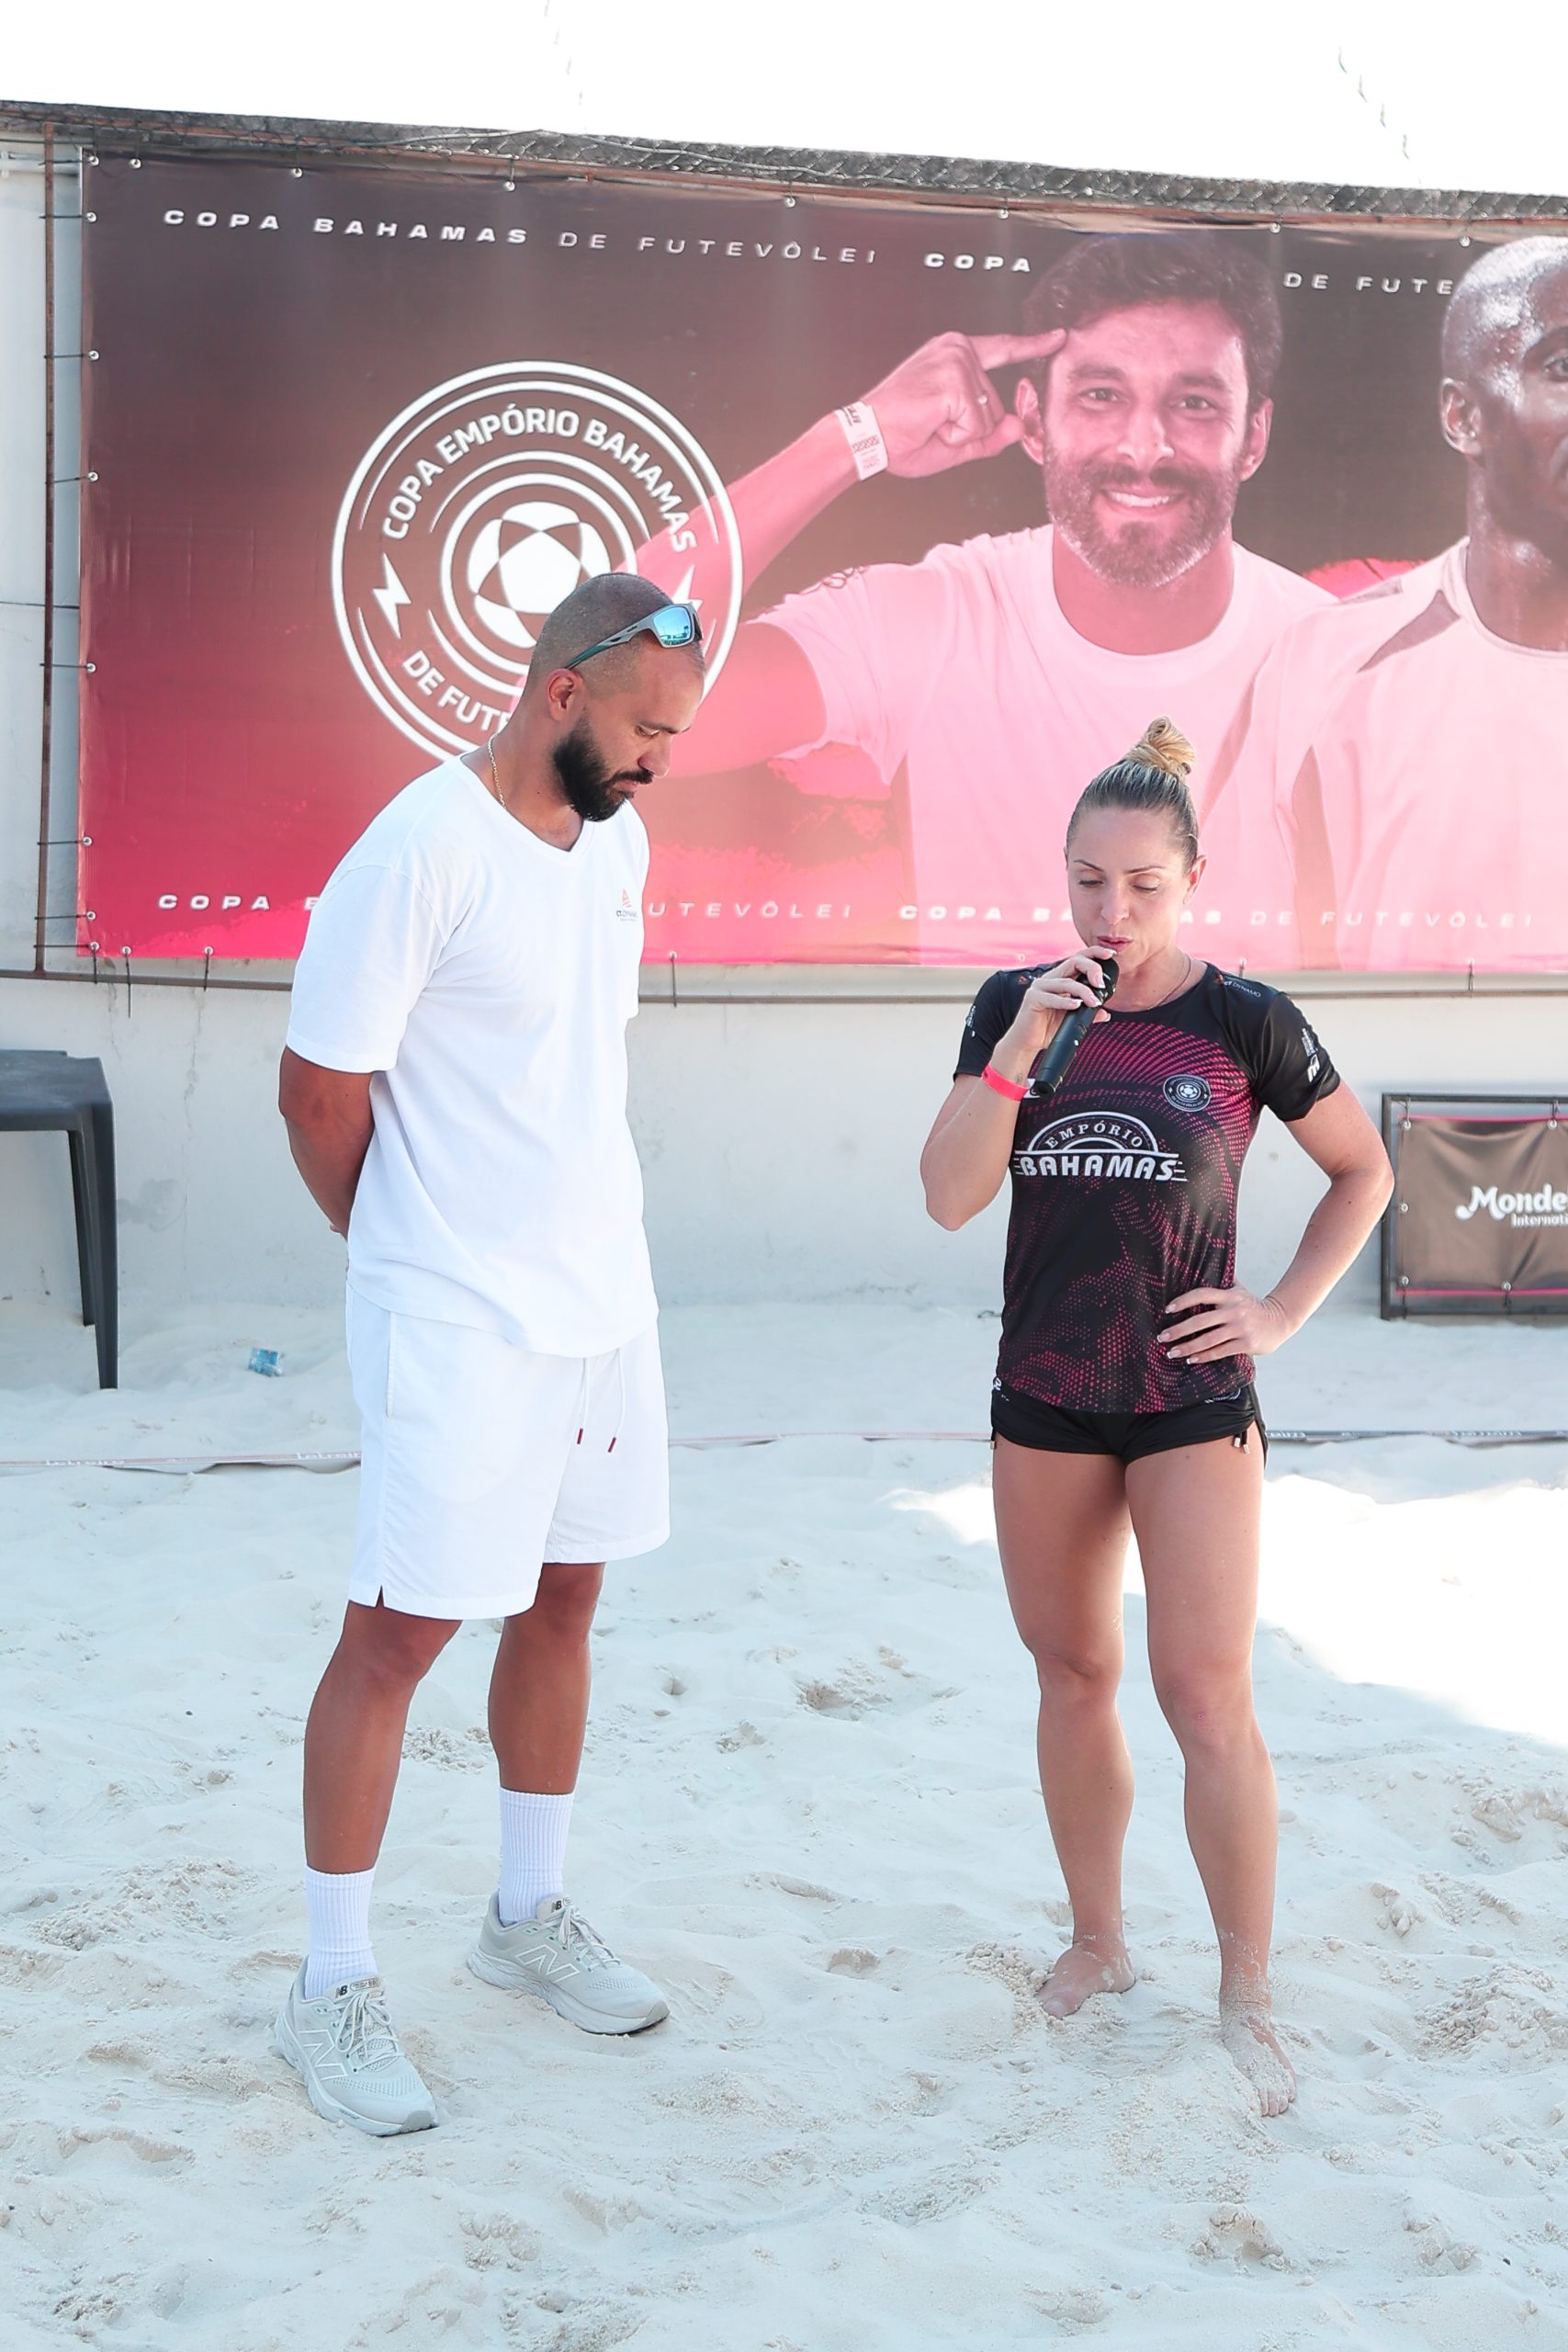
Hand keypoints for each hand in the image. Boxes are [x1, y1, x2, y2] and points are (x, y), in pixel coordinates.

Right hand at [860, 330, 1064, 479]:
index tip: (1059, 337)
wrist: (866, 437)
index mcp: (954, 353)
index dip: (1032, 345)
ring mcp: (956, 362)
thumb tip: (1018, 427)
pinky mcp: (954, 381)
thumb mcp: (953, 440)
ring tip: (927, 424)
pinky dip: (954, 436)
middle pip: (995, 404)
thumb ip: (988, 435)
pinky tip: (929, 424)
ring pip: (987, 417)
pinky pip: (975, 425)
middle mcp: (957, 348)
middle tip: (930, 425)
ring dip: (960, 433)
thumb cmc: (899, 436)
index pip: (1001, 349)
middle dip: (969, 428)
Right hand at [995, 951, 1109, 1070]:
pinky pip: (1051, 997)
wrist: (1027, 1042)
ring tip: (1094, 1003)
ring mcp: (1040, 987)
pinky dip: (1066, 1002)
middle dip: (1092, 969)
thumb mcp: (1072, 1019)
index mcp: (1060, 979)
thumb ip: (1088, 1013)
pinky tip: (1076, 1005)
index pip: (1078, 959)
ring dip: (1083, 991)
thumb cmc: (1046, 1028)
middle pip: (1073, 962)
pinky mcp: (1033, 999)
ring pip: (1066, 982)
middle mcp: (1050, 979)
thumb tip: (1105, 1013)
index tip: (1109, 955)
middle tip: (1101, 984)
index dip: (1094, 953)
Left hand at [1159, 1287, 1293, 1364]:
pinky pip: (1220, 1351)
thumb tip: (1200, 1269)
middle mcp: (1234, 1311)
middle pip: (1200, 1320)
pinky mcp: (1246, 1343)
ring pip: (1208, 1339)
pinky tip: (1191, 1359)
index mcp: (1229, 1296)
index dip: (1183, 1301)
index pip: (1201, 1294)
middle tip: (1162, 1337)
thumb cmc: (1254, 1306)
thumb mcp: (1240, 1291)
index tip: (1167, 1309)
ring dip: (1188, 1347)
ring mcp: (1241, 1328)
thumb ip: (1223, 1284)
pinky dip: (1204, 1356)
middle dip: (1178, 1330)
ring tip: (1172, 1352)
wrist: (1281, 1320)